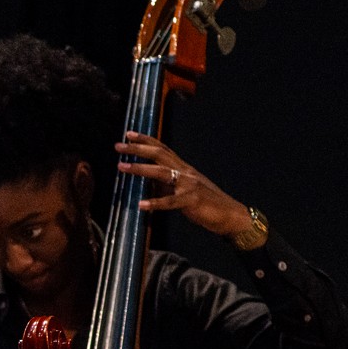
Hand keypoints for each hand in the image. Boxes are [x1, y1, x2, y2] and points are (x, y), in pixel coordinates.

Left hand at [116, 132, 252, 238]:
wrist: (229, 214)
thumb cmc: (204, 202)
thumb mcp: (182, 188)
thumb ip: (165, 183)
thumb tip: (146, 180)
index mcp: (183, 167)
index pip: (162, 148)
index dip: (146, 139)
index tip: (128, 133)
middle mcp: (185, 171)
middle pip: (159, 154)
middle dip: (137, 148)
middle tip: (118, 146)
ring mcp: (189, 185)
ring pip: (162, 172)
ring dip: (140, 168)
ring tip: (121, 167)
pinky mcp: (192, 201)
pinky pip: (171, 201)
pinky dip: (156, 203)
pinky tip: (141, 205)